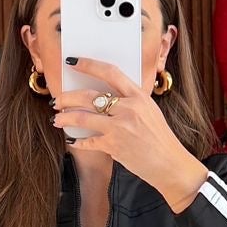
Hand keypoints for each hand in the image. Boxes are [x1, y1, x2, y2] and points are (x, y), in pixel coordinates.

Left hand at [51, 57, 209, 210]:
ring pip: (83, 117)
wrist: (170, 164)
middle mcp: (128, 109)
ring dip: (65, 118)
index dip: (89, 65)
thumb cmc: (160, 138)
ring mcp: (119, 127)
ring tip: (57, 119)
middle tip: (57, 100)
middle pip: (89, 96)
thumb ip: (129, 102)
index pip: (110, 72)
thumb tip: (104, 97)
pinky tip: (72, 141)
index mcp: (138, 96)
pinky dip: (78, 142)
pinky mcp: (113, 146)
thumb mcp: (149, 111)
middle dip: (68, 97)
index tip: (73, 62)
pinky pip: (88, 141)